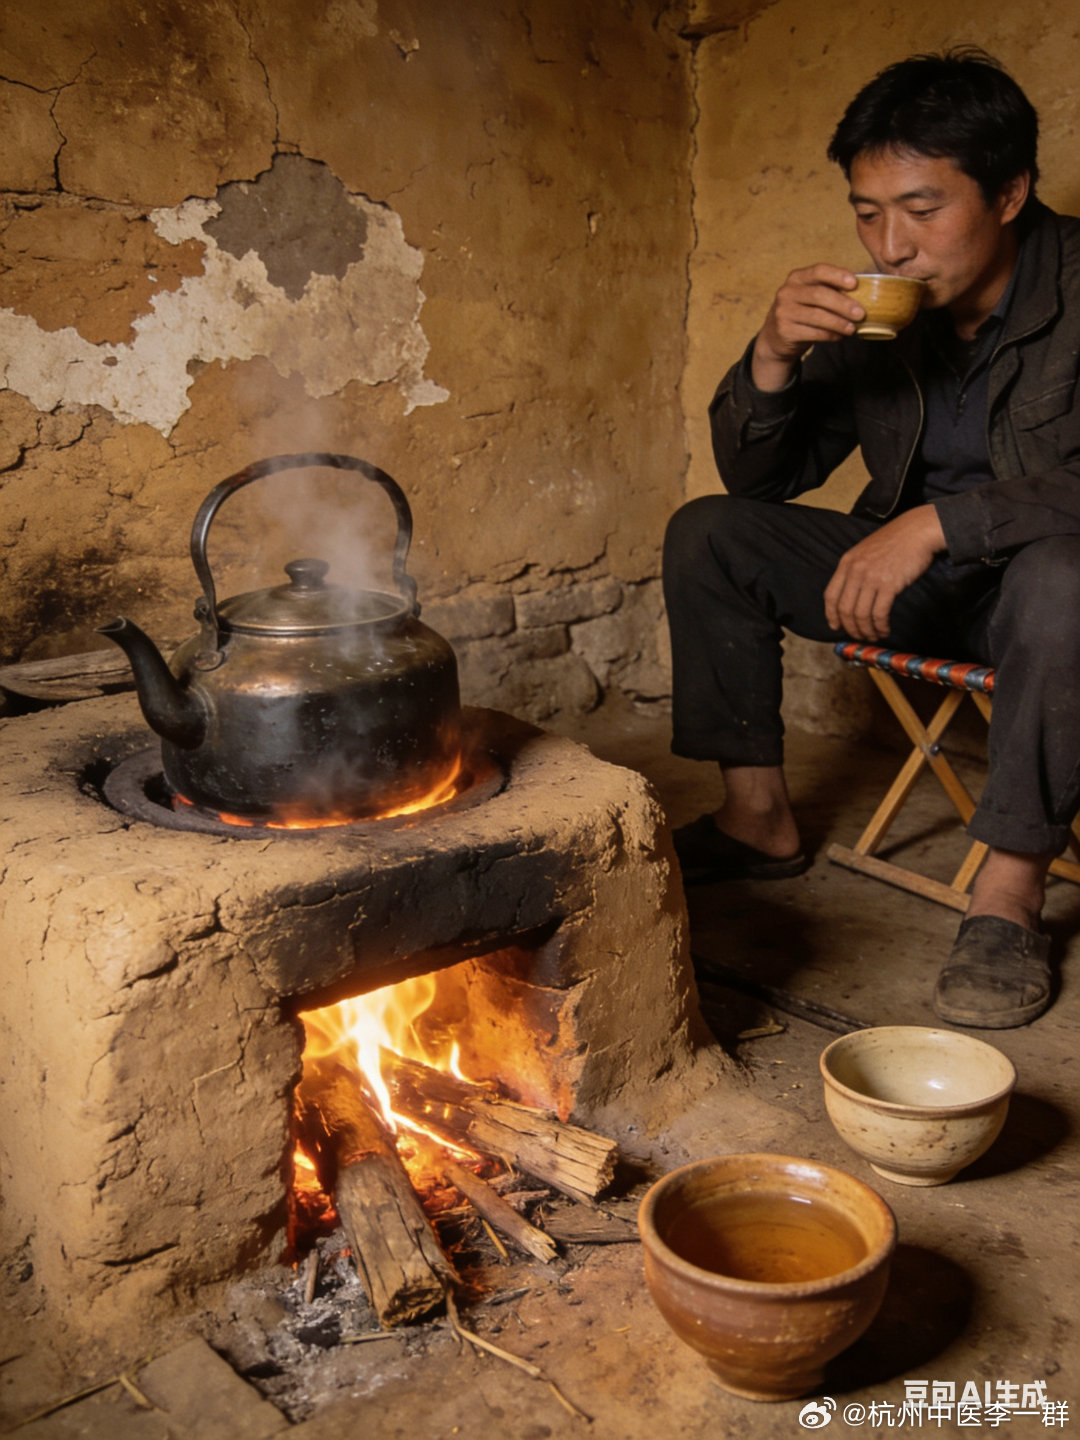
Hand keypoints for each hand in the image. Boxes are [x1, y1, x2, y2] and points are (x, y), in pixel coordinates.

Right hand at [751, 264, 862, 391]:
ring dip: (839, 323)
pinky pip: (813, 333)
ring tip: (853, 328)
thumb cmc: (802, 313)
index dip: (838, 275)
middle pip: (819, 295)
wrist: (776, 338)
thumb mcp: (810, 297)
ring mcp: (783, 312)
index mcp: (797, 278)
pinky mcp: (785, 331)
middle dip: (843, 304)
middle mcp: (787, 292)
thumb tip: (863, 292)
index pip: (819, 271)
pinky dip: (830, 335)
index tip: (855, 283)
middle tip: (861, 313)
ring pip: (817, 316)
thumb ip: (829, 290)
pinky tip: (839, 336)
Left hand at [824, 507, 946, 641]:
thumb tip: (853, 595)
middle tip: (859, 637)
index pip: (830, 595)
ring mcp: (871, 577)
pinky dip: (880, 626)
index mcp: (847, 562)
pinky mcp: (889, 584)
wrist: (918, 530)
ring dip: (866, 630)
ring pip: (860, 615)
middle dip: (851, 628)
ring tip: (874, 636)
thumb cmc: (896, 541)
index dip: (831, 615)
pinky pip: (879, 613)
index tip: (836, 627)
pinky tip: (885, 630)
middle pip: (844, 609)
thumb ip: (856, 569)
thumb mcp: (866, 550)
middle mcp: (855, 570)